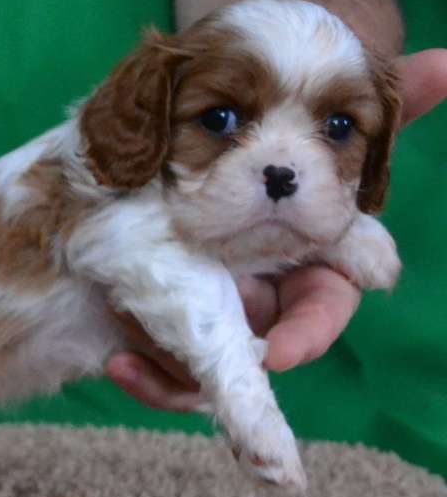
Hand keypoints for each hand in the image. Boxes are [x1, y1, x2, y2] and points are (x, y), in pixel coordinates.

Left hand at [108, 48, 446, 411]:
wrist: (201, 135)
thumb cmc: (275, 137)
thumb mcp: (319, 126)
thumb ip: (382, 112)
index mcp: (304, 269)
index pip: (318, 313)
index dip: (307, 335)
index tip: (279, 354)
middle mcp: (258, 297)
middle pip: (249, 355)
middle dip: (225, 374)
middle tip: (192, 384)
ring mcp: (207, 312)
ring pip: (199, 368)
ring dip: (167, 367)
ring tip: (129, 350)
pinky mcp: (161, 320)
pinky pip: (157, 366)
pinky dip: (140, 372)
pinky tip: (114, 364)